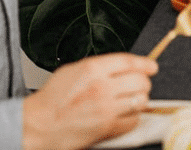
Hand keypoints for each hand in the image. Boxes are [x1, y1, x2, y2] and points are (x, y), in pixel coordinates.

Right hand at [22, 53, 157, 149]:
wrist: (39, 125)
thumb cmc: (53, 99)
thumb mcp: (73, 70)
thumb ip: (99, 66)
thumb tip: (121, 65)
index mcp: (93, 69)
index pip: (130, 62)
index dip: (145, 63)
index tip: (152, 66)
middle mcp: (102, 87)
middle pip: (140, 81)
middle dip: (143, 82)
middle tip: (138, 84)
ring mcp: (107, 109)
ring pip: (141, 100)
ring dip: (139, 99)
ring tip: (131, 99)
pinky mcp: (108, 128)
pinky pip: (133, 121)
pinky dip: (132, 117)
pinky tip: (124, 114)